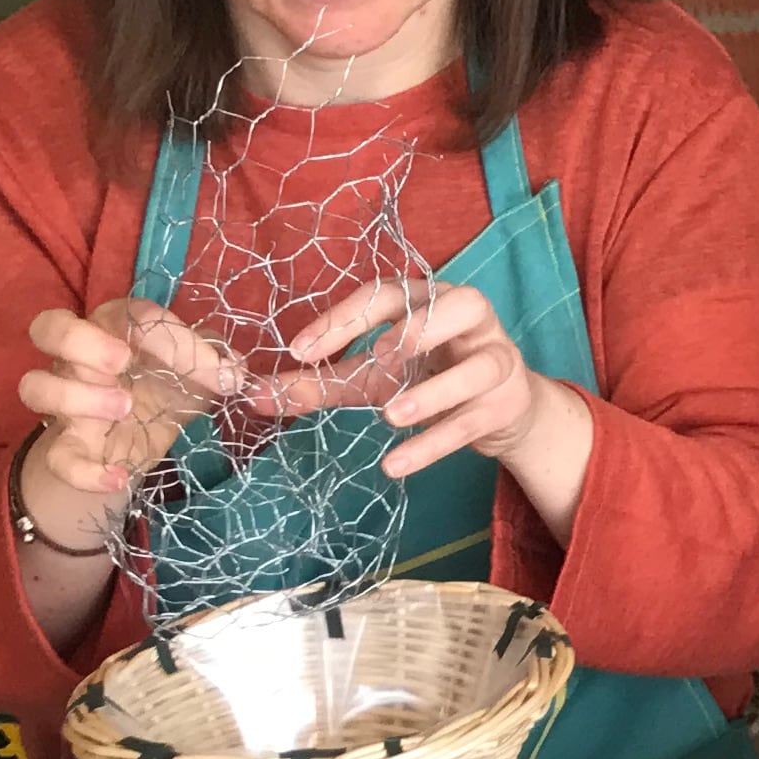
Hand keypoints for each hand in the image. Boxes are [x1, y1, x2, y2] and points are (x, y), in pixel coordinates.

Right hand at [15, 296, 242, 530]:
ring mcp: (66, 401)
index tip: (213, 370)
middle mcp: (79, 358)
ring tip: (124, 408)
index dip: (171, 336)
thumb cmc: (166, 388)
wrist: (142, 440)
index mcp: (114, 329)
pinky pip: (57, 457)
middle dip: (80, 340)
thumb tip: (235, 369)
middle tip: (122, 361)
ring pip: (35, 386)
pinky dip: (84, 471)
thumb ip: (219, 365)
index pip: (130, 315)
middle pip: (48, 327)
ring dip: (77, 396)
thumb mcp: (200, 374)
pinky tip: (118, 476)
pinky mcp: (67, 445)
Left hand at [268, 278, 570, 479]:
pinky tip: (396, 463)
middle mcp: (470, 321)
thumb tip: (251, 397)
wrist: (502, 412)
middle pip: (460, 306)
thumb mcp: (371, 378)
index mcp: (428, 301)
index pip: (388, 295)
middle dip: (420, 329)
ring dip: (435, 391)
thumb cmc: (428, 378)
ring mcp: (496, 361)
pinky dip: (435, 443)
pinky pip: (473, 422)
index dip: (346, 318)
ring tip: (390, 418)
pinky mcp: (507, 403)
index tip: (299, 350)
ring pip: (477, 369)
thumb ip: (317, 384)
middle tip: (378, 358)